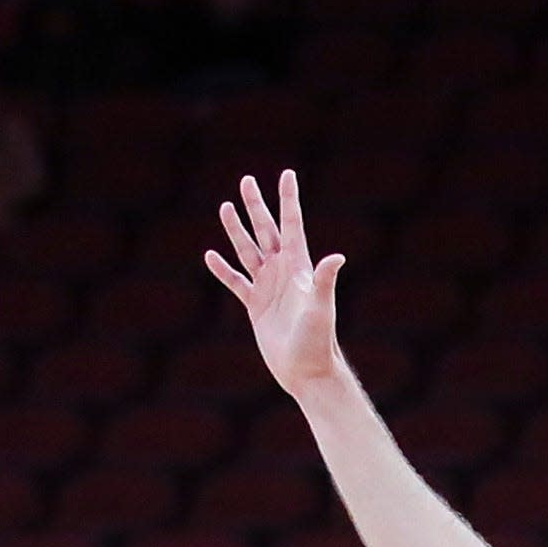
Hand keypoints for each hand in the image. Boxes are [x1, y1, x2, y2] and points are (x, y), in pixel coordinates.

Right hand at [205, 173, 349, 392]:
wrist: (306, 371)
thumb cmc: (319, 341)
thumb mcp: (321, 308)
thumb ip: (324, 281)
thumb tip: (337, 257)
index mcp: (299, 267)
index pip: (292, 225)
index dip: (289, 200)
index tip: (286, 174)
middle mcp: (283, 272)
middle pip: (266, 231)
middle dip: (256, 206)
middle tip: (246, 181)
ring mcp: (268, 287)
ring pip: (248, 251)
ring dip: (236, 230)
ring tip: (225, 206)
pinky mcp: (256, 306)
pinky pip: (236, 282)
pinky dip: (223, 270)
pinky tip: (210, 256)